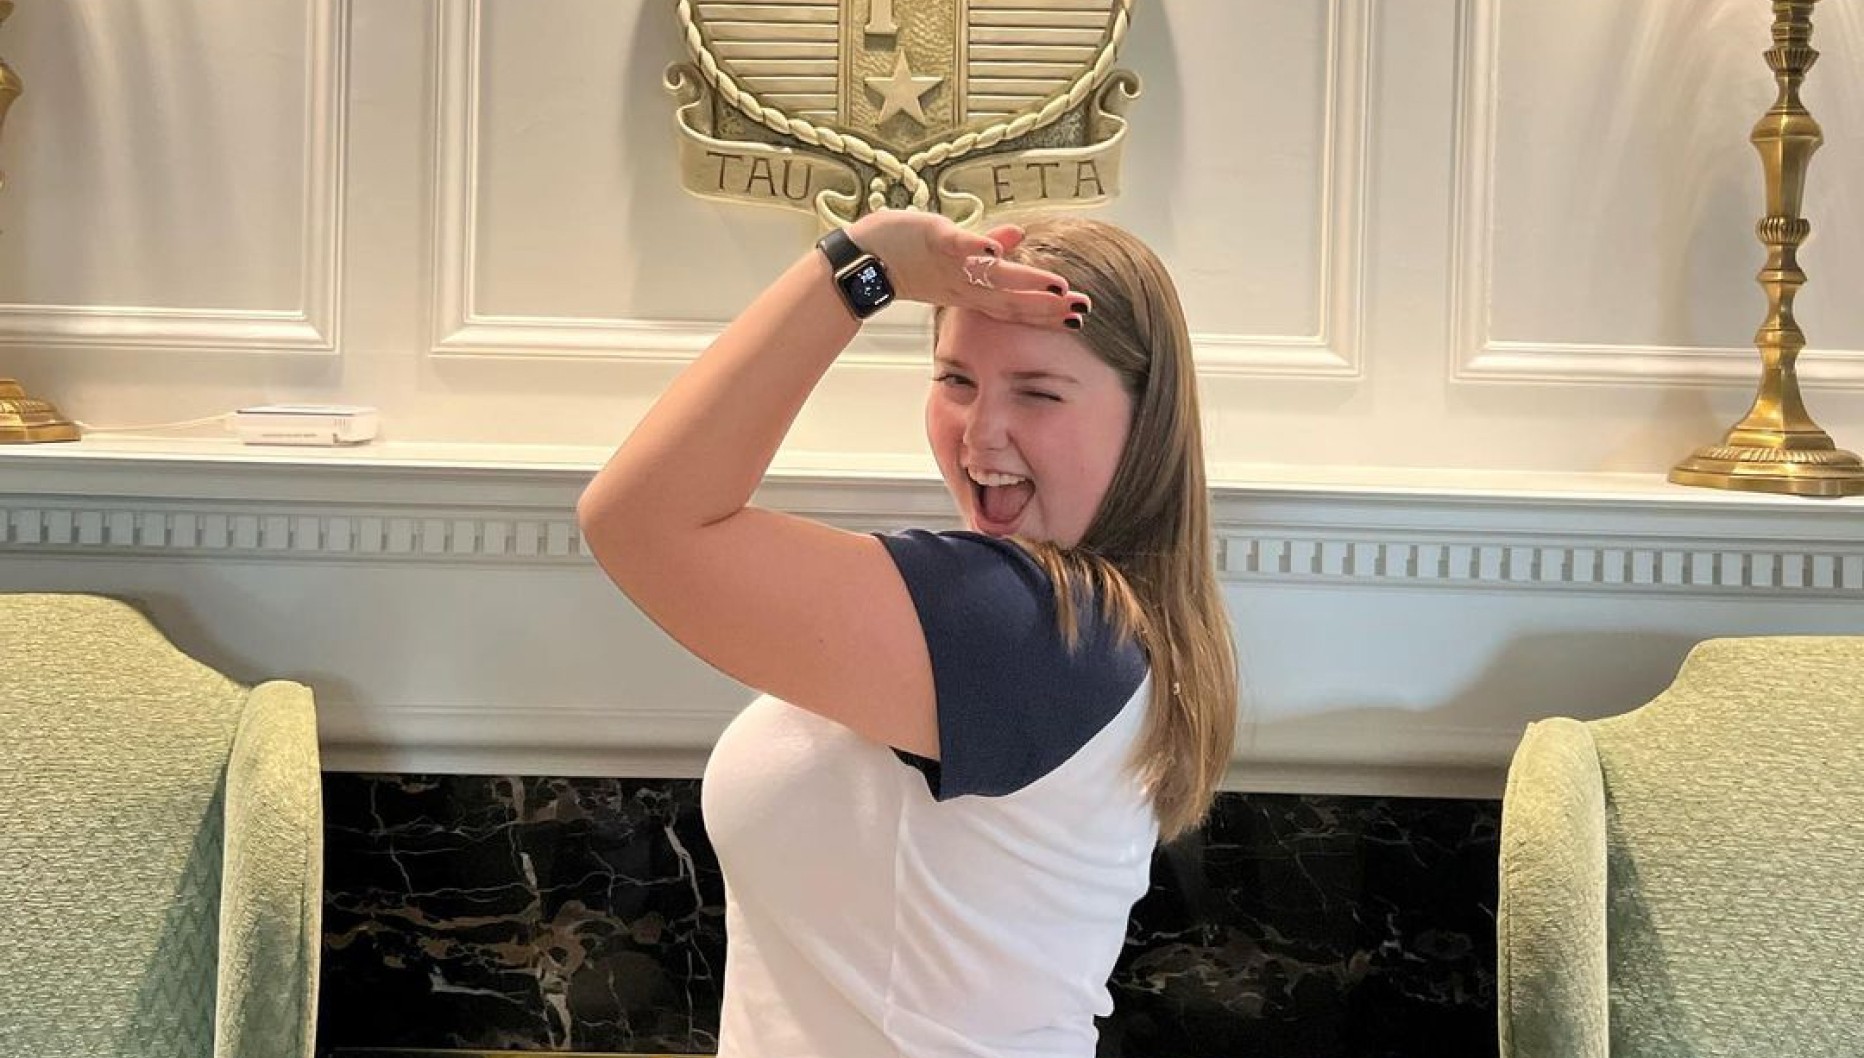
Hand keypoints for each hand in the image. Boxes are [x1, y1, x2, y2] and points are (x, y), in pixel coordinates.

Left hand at [844, 209, 1088, 327]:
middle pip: (1010, 297)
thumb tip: (1015, 235)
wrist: (861, 260)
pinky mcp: (934, 240)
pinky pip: (957, 246)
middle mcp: (964, 283)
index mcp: (970, 289)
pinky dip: (975, 249)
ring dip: (1023, 281)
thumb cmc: (907, 255)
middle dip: (1046, 305)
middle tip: (1081, 312)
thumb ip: (985, 246)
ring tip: (1056, 287)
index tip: (1079, 317)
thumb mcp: (952, 253)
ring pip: (992, 276)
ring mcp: (950, 264)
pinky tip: (995, 250)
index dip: (1045, 310)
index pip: (1013, 302)